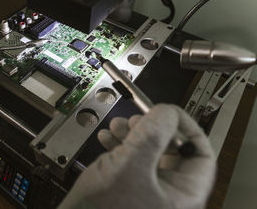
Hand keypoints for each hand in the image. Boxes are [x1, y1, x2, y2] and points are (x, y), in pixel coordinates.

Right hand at [59, 104, 215, 208]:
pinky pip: (132, 161)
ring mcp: (148, 192)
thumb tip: (167, 113)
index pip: (201, 154)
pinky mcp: (130, 190)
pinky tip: (108, 139)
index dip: (186, 128)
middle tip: (137, 120)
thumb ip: (152, 135)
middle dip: (151, 129)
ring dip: (132, 134)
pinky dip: (120, 146)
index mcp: (183, 195)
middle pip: (171, 151)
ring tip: (117, 126)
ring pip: (149, 153)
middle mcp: (169, 194)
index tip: (169, 113)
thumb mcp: (131, 167)